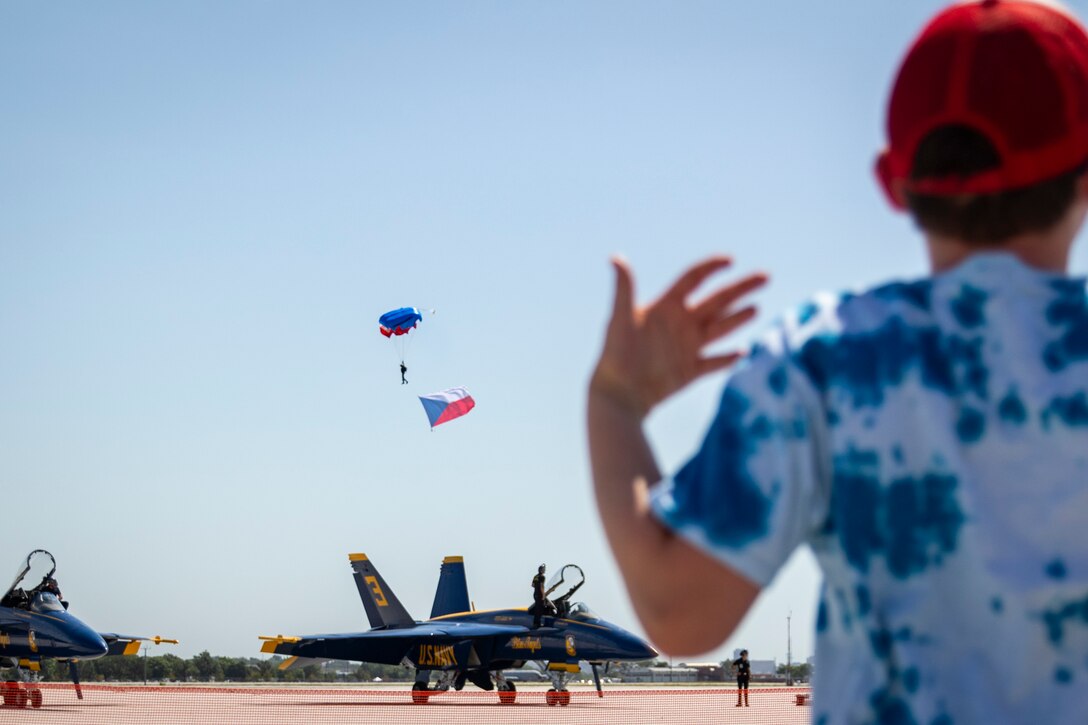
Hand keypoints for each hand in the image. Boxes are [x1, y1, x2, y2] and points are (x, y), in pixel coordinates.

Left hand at [590, 255, 766, 417]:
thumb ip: (623, 289)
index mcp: (665, 307)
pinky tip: (742, 352)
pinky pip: (714, 363)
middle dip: (740, 289)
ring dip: (738, 318)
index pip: (693, 279)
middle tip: (765, 276)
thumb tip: (616, 258)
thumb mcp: (620, 318)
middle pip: (717, 300)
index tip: (730, 260)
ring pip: (720, 329)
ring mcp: (687, 347)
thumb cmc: (614, 354)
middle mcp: (680, 323)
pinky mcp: (690, 371)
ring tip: (755, 308)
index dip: (711, 268)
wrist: (616, 393)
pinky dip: (727, 359)